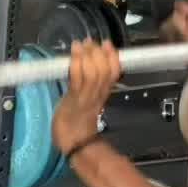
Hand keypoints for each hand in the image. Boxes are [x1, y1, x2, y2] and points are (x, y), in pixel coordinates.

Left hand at [52, 40, 120, 155]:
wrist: (72, 144)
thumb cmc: (76, 123)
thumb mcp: (86, 102)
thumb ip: (88, 87)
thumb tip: (85, 67)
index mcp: (102, 94)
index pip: (115, 73)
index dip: (113, 57)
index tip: (108, 44)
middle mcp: (97, 94)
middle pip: (105, 70)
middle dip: (98, 52)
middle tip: (90, 42)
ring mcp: (86, 97)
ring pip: (94, 73)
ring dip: (87, 55)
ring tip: (80, 44)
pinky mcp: (74, 100)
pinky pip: (78, 80)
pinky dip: (77, 65)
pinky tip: (74, 54)